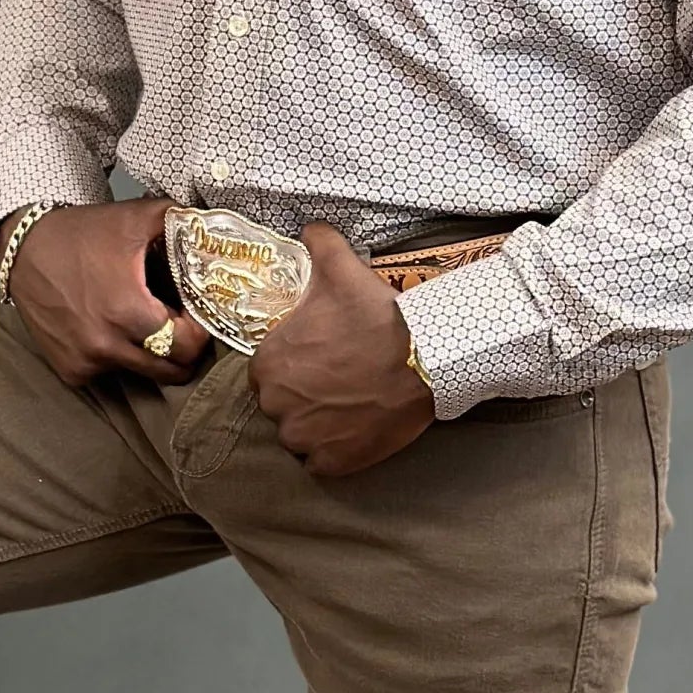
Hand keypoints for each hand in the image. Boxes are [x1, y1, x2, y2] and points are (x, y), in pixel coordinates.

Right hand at [0, 199, 212, 386]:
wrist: (23, 249)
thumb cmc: (80, 234)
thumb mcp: (134, 218)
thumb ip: (181, 220)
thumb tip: (215, 227)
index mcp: (128, 311)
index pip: (188, 347)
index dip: (199, 331)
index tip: (194, 315)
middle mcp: (106, 344)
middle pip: (170, 371)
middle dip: (182, 350)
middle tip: (179, 326)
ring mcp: (86, 361)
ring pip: (142, 375)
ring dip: (151, 356)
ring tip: (145, 325)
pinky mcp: (69, 370)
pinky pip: (110, 374)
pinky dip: (118, 359)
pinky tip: (111, 330)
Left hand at [248, 223, 434, 475]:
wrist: (425, 358)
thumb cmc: (377, 316)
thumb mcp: (341, 269)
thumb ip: (317, 244)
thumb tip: (309, 228)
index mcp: (268, 365)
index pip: (267, 373)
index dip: (291, 367)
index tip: (317, 361)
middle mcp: (277, 406)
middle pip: (280, 406)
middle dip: (302, 396)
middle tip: (336, 383)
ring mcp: (305, 438)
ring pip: (298, 436)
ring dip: (315, 425)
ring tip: (346, 408)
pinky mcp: (332, 463)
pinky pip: (319, 463)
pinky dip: (332, 452)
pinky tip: (352, 432)